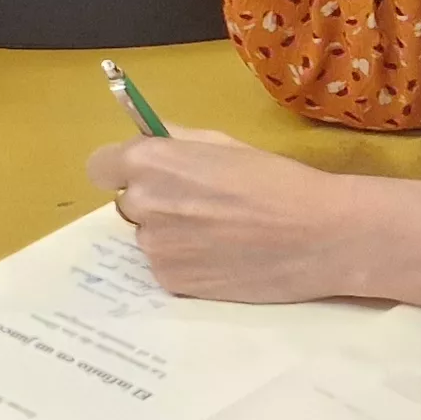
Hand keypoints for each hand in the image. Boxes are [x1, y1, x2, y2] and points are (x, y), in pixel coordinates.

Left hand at [88, 131, 420, 312]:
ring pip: (148, 238)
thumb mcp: (222, 145)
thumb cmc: (276, 181)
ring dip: (171, 235)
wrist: (320, 235)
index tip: (147, 176)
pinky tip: (223, 259)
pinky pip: (166, 267)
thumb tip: (148, 137)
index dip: (122, 171)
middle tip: (199, 206)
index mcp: (150, 162)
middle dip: (154, 202)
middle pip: (127, 203)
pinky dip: (187, 264)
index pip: (100, 167)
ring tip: (220, 235)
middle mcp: (143, 204)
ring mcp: (155, 248)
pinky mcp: (172, 283)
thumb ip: (175, 142)